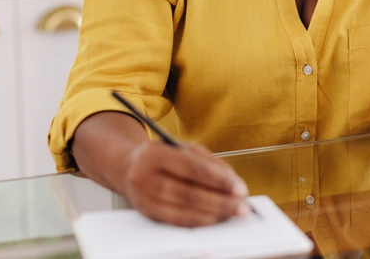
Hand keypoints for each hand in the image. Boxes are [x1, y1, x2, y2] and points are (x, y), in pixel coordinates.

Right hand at [121, 141, 250, 226]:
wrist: (128, 167)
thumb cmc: (162, 156)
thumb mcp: (182, 147)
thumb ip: (208, 161)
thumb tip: (232, 182)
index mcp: (155, 153)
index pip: (193, 169)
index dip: (219, 180)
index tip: (239, 188)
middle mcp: (145, 176)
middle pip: (188, 194)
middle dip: (220, 202)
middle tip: (241, 206)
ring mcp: (144, 197)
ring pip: (183, 211)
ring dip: (212, 215)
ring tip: (231, 214)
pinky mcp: (147, 213)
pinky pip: (176, 221)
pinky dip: (198, 222)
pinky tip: (213, 219)